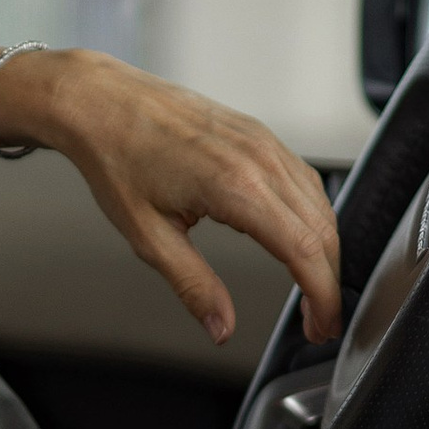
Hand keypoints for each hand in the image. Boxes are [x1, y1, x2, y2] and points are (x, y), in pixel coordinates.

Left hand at [0, 52, 341, 346]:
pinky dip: (312, 216)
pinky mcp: (258, 133)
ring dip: (324, 249)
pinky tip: (297, 238)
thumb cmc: (116, 158)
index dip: (323, 296)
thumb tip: (221, 327)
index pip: (305, 251)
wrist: (100, 100)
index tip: (322, 328)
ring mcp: (262, 141)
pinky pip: (303, 179)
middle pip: (322, 230)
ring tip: (311, 288)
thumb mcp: (148, 236)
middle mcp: (259, 159)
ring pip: (319, 203)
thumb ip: (193, 286)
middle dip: (329, 281)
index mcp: (236, 186)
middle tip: (319, 322)